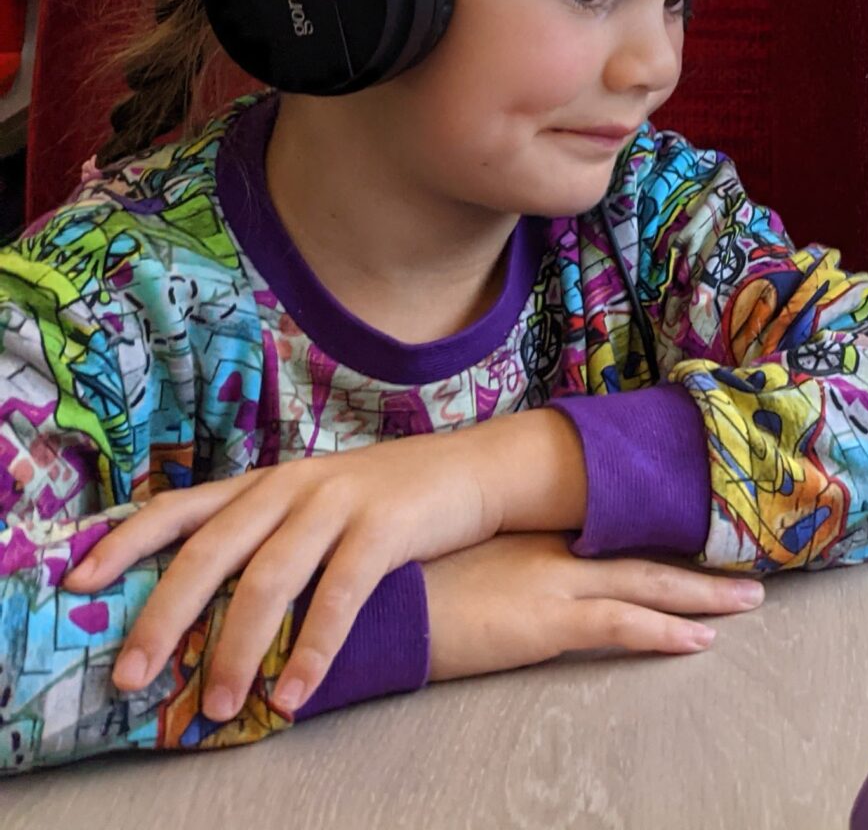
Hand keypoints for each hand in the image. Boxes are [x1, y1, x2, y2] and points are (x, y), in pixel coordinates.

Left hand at [65, 411, 586, 721]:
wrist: (480, 469)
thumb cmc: (392, 499)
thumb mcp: (319, 503)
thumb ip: (269, 535)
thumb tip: (206, 603)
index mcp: (269, 481)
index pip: (182, 506)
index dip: (126, 542)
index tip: (80, 583)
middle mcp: (293, 484)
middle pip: (211, 550)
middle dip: (164, 616)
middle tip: (131, 676)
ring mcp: (339, 501)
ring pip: (268, 579)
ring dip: (236, 648)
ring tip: (217, 705)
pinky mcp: (385, 525)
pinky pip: (338, 595)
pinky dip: (312, 648)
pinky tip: (295, 692)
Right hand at [424, 534, 763, 683]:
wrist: (365, 598)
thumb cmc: (393, 584)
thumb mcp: (445, 560)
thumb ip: (480, 561)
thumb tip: (493, 570)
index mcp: (530, 534)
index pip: (609, 535)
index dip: (655, 539)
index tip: (697, 537)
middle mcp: (552, 552)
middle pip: (643, 556)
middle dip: (699, 567)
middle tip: (748, 573)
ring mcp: (553, 584)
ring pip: (649, 586)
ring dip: (703, 597)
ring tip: (748, 602)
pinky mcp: (546, 622)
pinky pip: (622, 626)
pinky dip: (665, 633)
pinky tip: (700, 642)